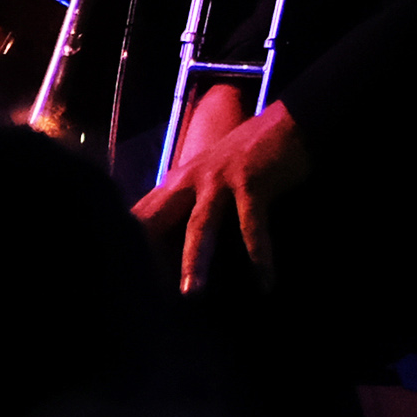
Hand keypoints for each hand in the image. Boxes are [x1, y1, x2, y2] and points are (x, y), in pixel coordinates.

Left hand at [132, 92, 307, 293]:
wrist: (293, 121)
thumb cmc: (254, 152)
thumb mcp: (211, 172)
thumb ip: (190, 198)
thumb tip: (174, 239)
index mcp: (179, 180)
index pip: (142, 216)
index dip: (129, 245)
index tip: (122, 280)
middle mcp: (193, 179)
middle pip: (157, 221)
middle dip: (145, 255)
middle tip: (139, 295)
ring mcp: (221, 179)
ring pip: (200, 226)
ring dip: (196, 261)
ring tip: (191, 294)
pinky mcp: (252, 181)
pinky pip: (252, 226)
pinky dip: (260, 255)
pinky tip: (265, 282)